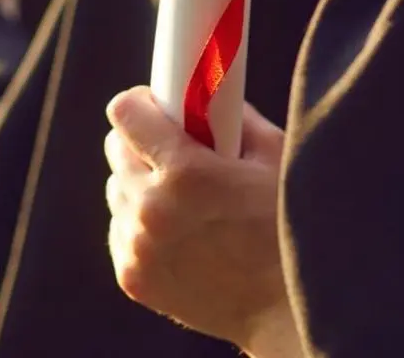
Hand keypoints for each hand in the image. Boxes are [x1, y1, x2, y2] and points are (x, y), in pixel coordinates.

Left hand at [105, 87, 300, 357]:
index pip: (125, 112)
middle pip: (115, 150)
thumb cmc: (288, 227)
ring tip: (181, 198)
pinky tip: (177, 231)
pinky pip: (120, 231)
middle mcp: (152, 209)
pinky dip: (140, 225)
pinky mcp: (133, 278)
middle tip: (174, 151)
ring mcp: (138, 248)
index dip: (143, 104)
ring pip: (117, 192)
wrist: (285, 308)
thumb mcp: (273, 157)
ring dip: (140, 186)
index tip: (158, 106)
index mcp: (185, 173)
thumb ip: (235, 118)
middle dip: (142, 144)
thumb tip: (209, 94)